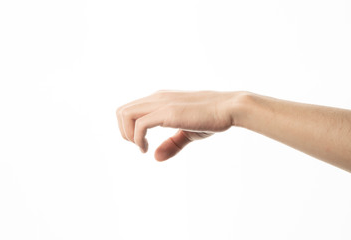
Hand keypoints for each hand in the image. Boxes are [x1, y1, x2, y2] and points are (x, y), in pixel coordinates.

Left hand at [116, 90, 237, 160]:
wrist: (229, 108)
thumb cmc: (211, 118)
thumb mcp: (187, 134)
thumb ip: (172, 144)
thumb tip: (155, 157)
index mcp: (160, 100)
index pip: (130, 109)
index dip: (129, 128)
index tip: (142, 142)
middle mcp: (157, 98)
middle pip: (121, 111)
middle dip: (123, 131)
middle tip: (139, 145)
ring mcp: (161, 103)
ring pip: (125, 114)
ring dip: (128, 134)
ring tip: (141, 147)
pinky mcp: (167, 112)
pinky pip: (140, 125)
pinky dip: (138, 139)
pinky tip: (147, 149)